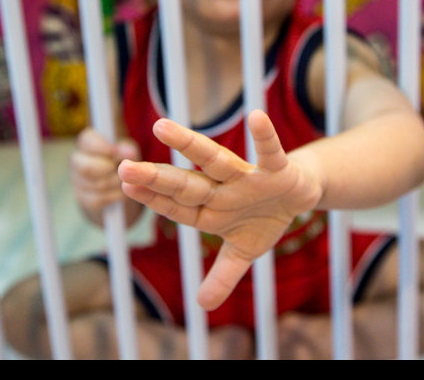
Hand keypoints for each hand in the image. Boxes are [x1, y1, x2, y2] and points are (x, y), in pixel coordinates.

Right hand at [70, 128, 140, 226]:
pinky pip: (97, 200)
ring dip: (114, 184)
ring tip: (124, 180)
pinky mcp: (83, 199)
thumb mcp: (129, 151)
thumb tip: (127, 151)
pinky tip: (120, 193)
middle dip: (108, 170)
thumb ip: (128, 150)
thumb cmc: (124, 161)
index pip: (86, 140)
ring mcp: (78, 180)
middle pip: (86, 167)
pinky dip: (113, 197)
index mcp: (87, 143)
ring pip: (94, 185)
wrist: (123, 186)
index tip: (115, 151)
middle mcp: (78, 160)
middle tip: (121, 170)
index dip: (101, 147)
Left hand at [117, 110, 322, 309]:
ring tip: (160, 126)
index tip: (124, 186)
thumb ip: (223, 276)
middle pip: (186, 183)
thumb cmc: (263, 217)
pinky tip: (255, 116)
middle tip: (124, 167)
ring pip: (215, 159)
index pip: (176, 206)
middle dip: (157, 177)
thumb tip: (203, 306)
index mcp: (211, 210)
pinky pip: (270, 152)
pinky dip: (264, 137)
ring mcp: (247, 177)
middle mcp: (223, 190)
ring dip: (189, 144)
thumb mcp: (244, 252)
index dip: (152, 199)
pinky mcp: (276, 169)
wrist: (299, 193)